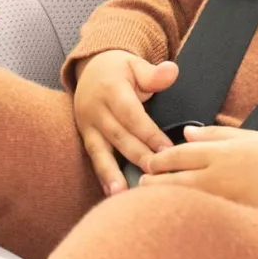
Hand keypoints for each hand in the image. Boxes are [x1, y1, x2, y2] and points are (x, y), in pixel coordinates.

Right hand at [73, 50, 177, 193]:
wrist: (90, 70)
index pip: (132, 115)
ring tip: (122, 193)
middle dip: (137, 155)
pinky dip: (102, 175)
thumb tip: (171, 72)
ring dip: (112, 173)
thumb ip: (153, 73)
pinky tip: (111, 192)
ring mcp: (88, 124)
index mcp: (111, 89)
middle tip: (155, 173)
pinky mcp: (85, 136)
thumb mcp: (135, 65)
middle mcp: (96, 108)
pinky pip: (94, 157)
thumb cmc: (120, 70)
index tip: (167, 149)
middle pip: (119, 135)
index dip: (149, 133)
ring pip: (101, 150)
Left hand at [139, 124, 257, 210]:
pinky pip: (201, 213)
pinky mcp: (230, 215)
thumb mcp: (246, 136)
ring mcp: (223, 199)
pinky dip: (185, 212)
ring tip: (152, 199)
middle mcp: (218, 176)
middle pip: (175, 180)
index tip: (149, 162)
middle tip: (143, 182)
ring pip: (184, 200)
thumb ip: (213, 135)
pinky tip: (177, 213)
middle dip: (155, 181)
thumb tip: (186, 134)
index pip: (179, 155)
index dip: (160, 159)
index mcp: (220, 153)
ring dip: (165, 199)